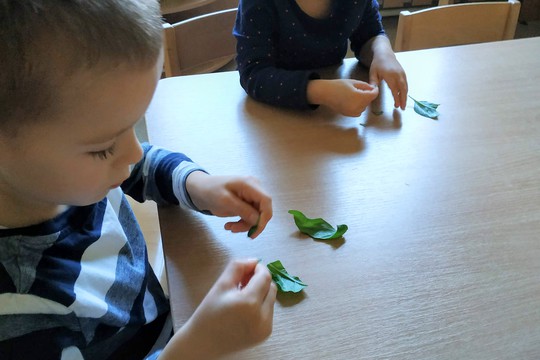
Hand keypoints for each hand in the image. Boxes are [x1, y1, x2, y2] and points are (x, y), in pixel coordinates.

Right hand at [160, 259, 276, 359]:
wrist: (203, 342)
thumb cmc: (209, 312)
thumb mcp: (221, 284)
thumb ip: (238, 267)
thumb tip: (255, 260)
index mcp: (249, 302)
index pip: (265, 277)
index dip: (259, 269)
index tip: (248, 268)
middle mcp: (261, 317)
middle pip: (271, 288)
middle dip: (260, 281)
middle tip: (243, 281)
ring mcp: (265, 328)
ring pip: (271, 300)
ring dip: (261, 293)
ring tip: (242, 296)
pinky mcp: (264, 334)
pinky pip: (268, 312)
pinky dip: (260, 306)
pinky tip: (244, 309)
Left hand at [185, 172, 272, 237]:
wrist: (200, 190)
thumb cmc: (210, 191)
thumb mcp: (225, 201)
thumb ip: (242, 210)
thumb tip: (258, 221)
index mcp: (250, 184)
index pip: (266, 200)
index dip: (264, 217)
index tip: (255, 230)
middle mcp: (254, 189)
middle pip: (263, 210)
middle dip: (252, 223)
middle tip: (235, 230)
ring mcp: (251, 196)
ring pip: (257, 216)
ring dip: (245, 225)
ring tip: (229, 227)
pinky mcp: (247, 203)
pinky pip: (251, 217)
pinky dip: (242, 223)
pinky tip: (230, 225)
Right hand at [307, 79, 378, 116]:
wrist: (326, 94)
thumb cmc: (338, 86)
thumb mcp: (354, 82)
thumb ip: (365, 86)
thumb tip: (373, 89)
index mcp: (359, 97)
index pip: (374, 95)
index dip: (375, 90)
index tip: (373, 87)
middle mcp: (358, 107)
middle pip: (369, 100)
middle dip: (367, 94)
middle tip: (359, 88)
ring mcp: (353, 112)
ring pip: (365, 106)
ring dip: (363, 100)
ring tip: (354, 94)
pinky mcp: (350, 115)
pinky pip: (359, 110)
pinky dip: (358, 105)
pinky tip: (351, 100)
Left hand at [368, 37, 407, 109]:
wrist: (385, 53)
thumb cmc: (377, 64)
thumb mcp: (373, 72)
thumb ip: (373, 82)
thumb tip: (373, 91)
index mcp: (390, 75)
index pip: (395, 89)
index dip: (396, 98)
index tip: (396, 105)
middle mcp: (398, 75)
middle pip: (403, 89)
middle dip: (403, 99)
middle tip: (402, 108)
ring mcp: (402, 74)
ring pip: (406, 87)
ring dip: (405, 96)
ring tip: (403, 104)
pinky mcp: (404, 73)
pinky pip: (406, 84)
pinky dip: (405, 91)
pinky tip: (403, 96)